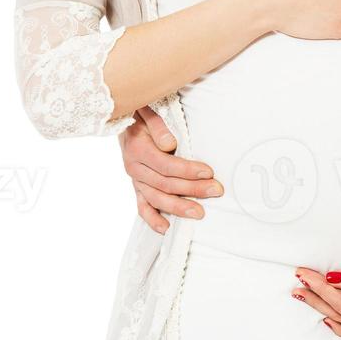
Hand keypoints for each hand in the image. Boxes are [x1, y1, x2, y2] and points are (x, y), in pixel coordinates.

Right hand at [119, 107, 220, 232]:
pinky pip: (142, 206)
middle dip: (192, 189)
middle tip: (215, 190)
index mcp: (138, 149)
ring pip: (156, 198)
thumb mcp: (148, 111)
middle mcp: (134, 167)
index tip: (208, 172)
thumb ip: (158, 126)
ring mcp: (136, 179)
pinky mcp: (137, 187)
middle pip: (165, 183)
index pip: (166, 164)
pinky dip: (152, 218)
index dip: (187, 170)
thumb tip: (169, 144)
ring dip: (178, 207)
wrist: (124, 120)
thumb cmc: (142, 115)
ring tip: (199, 213)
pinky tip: (166, 228)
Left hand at [292, 258, 340, 339]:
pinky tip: (325, 314)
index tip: (305, 274)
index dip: (320, 288)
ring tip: (303, 294)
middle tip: (298, 282)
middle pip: (337, 313)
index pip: (340, 303)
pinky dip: (337, 318)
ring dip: (322, 305)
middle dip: (315, 296)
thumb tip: (331, 278)